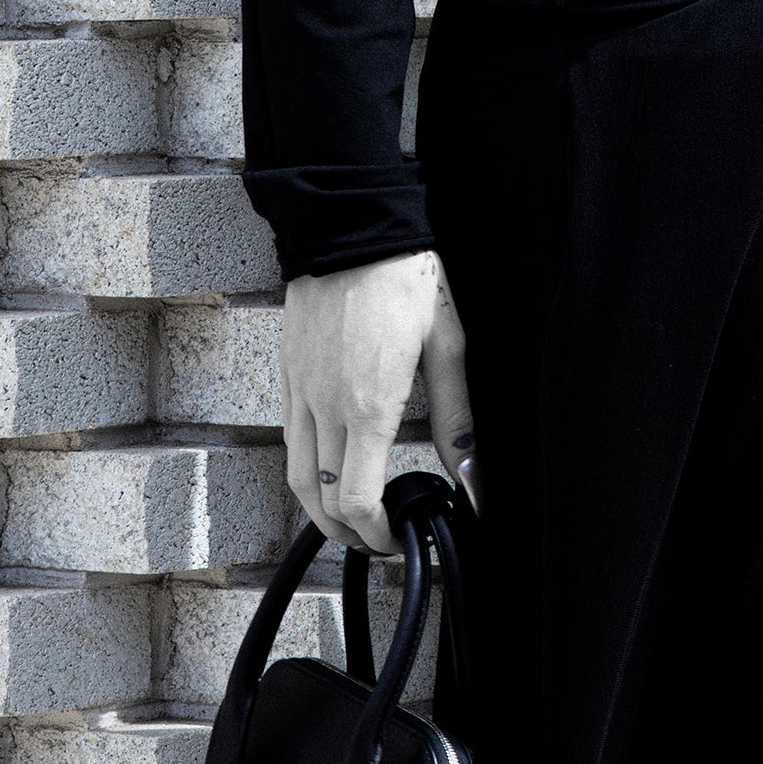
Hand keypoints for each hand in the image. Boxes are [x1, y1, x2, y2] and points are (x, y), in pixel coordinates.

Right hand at [280, 248, 479, 554]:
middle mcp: (325, 407)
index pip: (357, 503)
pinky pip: (289, 439)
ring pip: (297, 476)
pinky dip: (307, 471)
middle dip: (350, 534)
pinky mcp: (287, 374)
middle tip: (381, 539)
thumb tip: (475, 483)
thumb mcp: (448, 347)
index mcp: (368, 408)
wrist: (351, 224)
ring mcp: (299, 391)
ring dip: (321, 511)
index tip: (400, 539)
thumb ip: (458, 422)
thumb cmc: (406, 280)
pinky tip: (334, 467)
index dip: (377, 536)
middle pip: (322, 501)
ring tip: (354, 518)